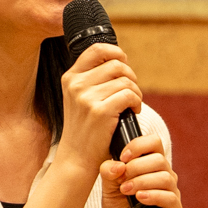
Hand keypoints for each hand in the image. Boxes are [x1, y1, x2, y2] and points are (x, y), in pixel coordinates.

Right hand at [56, 42, 141, 176]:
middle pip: (116, 64)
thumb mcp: (78, 99)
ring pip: (126, 81)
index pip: (96, 49)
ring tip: (132, 105)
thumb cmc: (84, 129)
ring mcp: (87, 98)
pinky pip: (130, 95)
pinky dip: (137, 102)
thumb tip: (119, 61)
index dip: (116, 52)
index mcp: (70, 78)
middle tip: (132, 91)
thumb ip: (91, 80)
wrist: (76, 158)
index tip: (124, 64)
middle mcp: (76, 85)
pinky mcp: (100, 111)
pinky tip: (133, 111)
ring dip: (136, 92)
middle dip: (130, 76)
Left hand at [100, 132, 180, 207]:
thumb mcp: (108, 185)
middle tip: (122, 180)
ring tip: (126, 191)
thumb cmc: (117, 205)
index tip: (123, 157)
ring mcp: (171, 191)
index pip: (154, 142)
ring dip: (142, 182)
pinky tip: (139, 198)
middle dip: (137, 168)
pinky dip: (153, 195)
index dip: (138, 146)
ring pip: (165, 177)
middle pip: (159, 159)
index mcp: (151, 163)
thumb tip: (118, 165)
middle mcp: (164, 174)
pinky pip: (170, 197)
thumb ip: (109, 172)